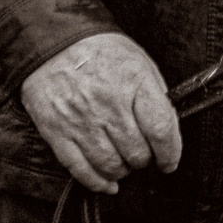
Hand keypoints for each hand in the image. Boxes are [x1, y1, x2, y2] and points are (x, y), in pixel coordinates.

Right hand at [18, 32, 181, 193]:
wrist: (52, 40)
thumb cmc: (99, 50)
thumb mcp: (138, 60)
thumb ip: (155, 94)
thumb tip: (167, 131)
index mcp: (133, 82)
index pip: (160, 129)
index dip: (170, 153)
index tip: (169, 161)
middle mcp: (108, 103)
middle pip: (137, 153)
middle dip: (144, 160)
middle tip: (142, 154)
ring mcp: (81, 120)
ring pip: (111, 166)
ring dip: (123, 171)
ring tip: (123, 163)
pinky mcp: (58, 132)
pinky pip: (81, 170)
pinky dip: (97, 182)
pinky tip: (107, 182)